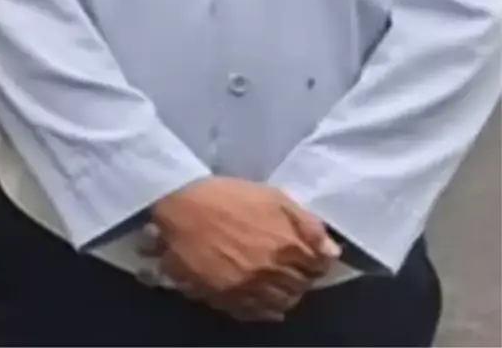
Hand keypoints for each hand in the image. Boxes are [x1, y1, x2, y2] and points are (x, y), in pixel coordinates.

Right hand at [147, 178, 335, 321]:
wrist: (176, 204)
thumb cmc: (224, 195)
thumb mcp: (272, 196)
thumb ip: (307, 223)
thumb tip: (332, 252)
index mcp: (287, 246)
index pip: (318, 267)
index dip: (316, 262)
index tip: (310, 258)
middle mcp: (271, 271)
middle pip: (300, 287)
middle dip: (301, 279)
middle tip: (293, 271)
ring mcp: (248, 286)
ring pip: (280, 303)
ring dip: (284, 295)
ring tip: (277, 285)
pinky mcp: (224, 295)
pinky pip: (253, 312)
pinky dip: (263, 311)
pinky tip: (263, 304)